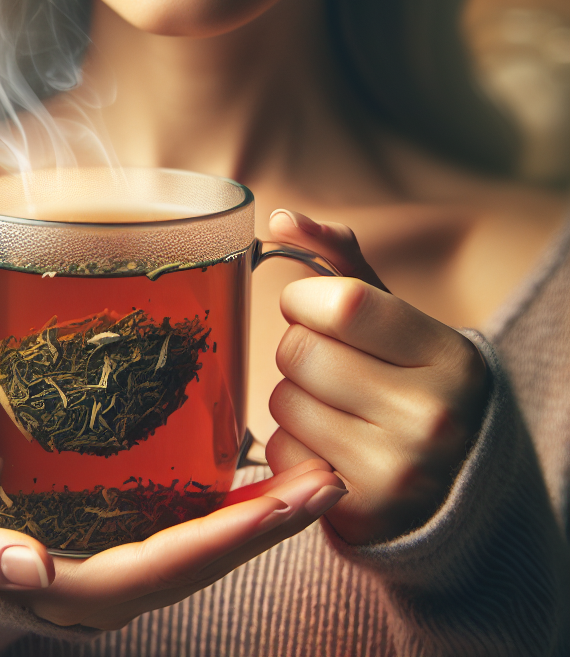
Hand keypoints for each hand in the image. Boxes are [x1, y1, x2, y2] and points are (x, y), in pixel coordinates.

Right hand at [0, 459, 345, 629]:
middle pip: (202, 561)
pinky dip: (225, 509)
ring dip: (260, 517)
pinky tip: (258, 478)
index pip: (165, 566)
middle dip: (267, 527)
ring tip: (314, 479)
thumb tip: (27, 565)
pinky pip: (182, 529)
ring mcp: (117, 566)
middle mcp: (111, 586)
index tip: (283, 505)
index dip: (226, 537)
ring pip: (201, 548)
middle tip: (330, 484)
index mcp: (76, 589)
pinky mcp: (115, 540)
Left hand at [265, 209, 489, 544]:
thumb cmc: (410, 380)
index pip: (340, 303)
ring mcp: (398, 471)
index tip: (316, 311)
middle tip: (330, 363)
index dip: (306, 300)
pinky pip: (280, 450)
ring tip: (334, 405)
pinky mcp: (360, 512)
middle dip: (299, 349)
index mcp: (448, 355)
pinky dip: (291, 441)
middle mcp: (432, 416)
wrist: (453, 486)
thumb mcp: (397, 318)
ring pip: (281, 401)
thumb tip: (278, 218)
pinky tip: (330, 445)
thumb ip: (339, 260)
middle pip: (300, 352)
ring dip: (292, 396)